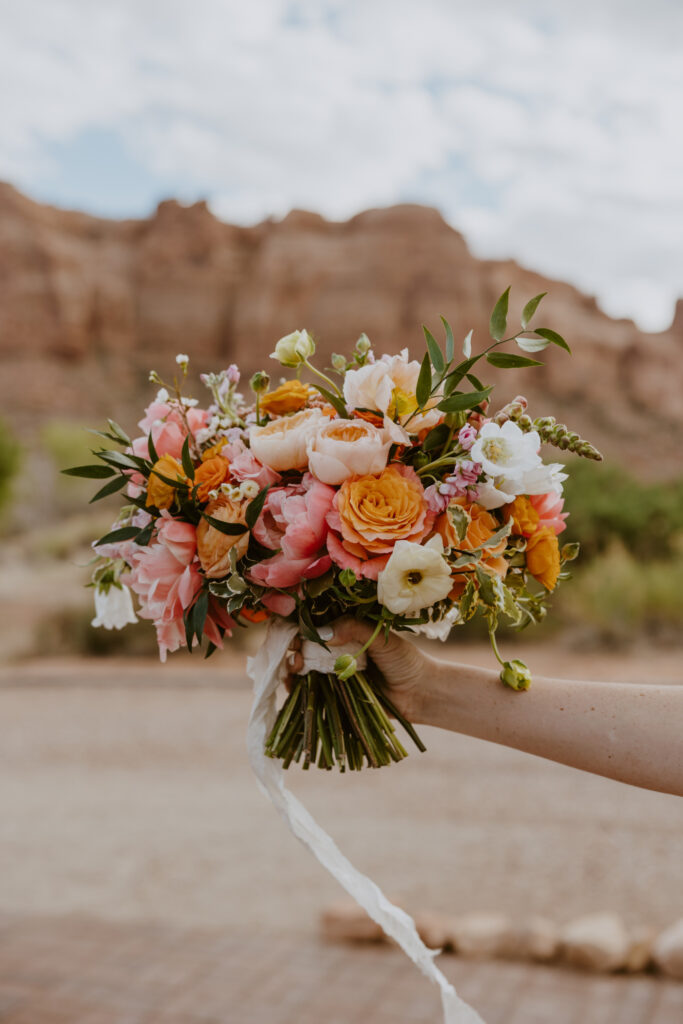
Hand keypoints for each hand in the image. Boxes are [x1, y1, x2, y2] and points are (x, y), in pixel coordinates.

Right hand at [286, 618, 433, 722]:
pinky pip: (311, 694)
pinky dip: (298, 691)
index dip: (300, 629)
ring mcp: (334, 676)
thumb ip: (352, 628)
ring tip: (294, 669)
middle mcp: (336, 654)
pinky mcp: (335, 698)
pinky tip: (293, 687)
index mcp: (345, 635)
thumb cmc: (404, 659)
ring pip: (303, 671)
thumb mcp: (379, 637)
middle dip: (293, 650)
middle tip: (296, 655)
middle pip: (304, 650)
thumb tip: (320, 633)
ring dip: (292, 669)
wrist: (421, 692)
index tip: (293, 633)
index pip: (315, 628)